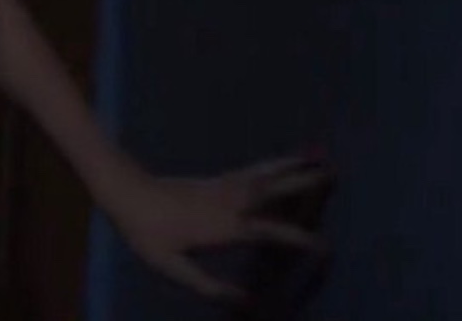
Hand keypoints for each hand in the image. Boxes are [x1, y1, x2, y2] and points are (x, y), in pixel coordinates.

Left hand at [104, 153, 333, 301]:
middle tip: (336, 173)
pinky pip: (254, 171)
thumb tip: (246, 304)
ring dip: (294, 166)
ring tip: (319, 157)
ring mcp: (223, 186)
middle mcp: (230, 202)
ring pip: (266, 174)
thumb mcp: (172, 267)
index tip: (326, 247)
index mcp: (224, 226)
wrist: (125, 190)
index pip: (271, 232)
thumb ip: (208, 286)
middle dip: (305, 182)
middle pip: (275, 189)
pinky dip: (275, 166)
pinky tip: (285, 162)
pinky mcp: (216, 179)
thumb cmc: (146, 232)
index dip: (299, 239)